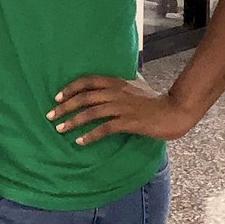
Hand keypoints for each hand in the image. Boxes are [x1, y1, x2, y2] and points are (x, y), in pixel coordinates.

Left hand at [48, 75, 197, 145]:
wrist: (174, 111)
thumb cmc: (154, 100)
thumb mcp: (136, 85)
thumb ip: (120, 82)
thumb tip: (106, 81)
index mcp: (116, 82)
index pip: (88, 81)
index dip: (70, 88)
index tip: (57, 97)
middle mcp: (116, 93)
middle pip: (84, 97)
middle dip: (65, 107)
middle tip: (50, 116)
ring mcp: (122, 107)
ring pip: (91, 113)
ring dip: (73, 121)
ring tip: (60, 129)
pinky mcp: (129, 122)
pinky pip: (105, 128)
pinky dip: (91, 135)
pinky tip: (80, 142)